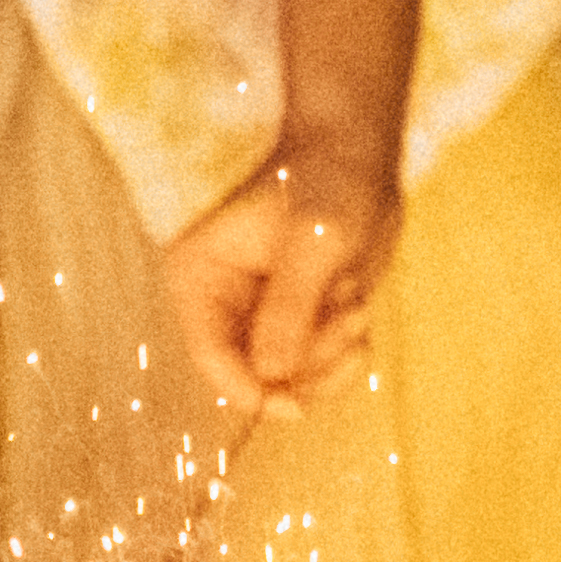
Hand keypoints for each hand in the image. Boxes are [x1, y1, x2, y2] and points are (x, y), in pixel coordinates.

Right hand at [163, 134, 398, 410]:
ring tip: (355, 304)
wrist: (360, 156)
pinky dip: (344, 356)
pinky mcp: (298, 324)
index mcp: (200, 278)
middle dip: (307, 362)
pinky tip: (358, 314)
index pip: (211, 357)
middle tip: (349, 317)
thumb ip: (289, 305)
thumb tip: (270, 375)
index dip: (249, 390)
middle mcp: (223, 306)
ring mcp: (261, 319)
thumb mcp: (314, 239)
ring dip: (331, 356)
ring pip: (290, 381)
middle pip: (254, 378)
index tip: (295, 405)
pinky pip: (316, 371)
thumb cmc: (329, 180)